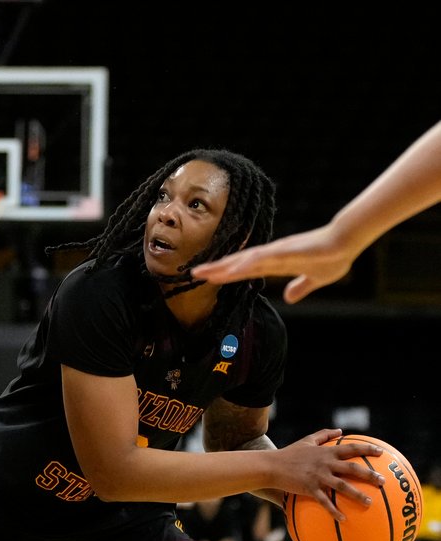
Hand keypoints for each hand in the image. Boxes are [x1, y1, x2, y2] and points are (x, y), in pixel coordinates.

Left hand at [192, 223, 352, 301]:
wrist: (347, 242)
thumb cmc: (333, 257)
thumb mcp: (315, 279)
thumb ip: (301, 287)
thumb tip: (289, 298)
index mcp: (277, 263)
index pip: (245, 270)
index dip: (227, 274)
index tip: (209, 278)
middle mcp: (272, 255)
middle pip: (239, 263)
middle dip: (217, 269)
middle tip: (194, 273)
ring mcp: (277, 252)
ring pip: (244, 260)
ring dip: (224, 266)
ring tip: (204, 272)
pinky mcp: (286, 250)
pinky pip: (261, 258)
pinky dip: (245, 263)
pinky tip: (231, 268)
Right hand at [271, 429, 383, 516]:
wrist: (272, 466)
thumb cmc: (289, 453)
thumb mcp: (307, 440)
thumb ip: (324, 434)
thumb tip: (340, 430)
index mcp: (326, 452)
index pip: (351, 448)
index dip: (367, 449)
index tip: (381, 452)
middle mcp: (325, 463)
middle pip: (352, 468)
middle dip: (369, 474)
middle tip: (382, 481)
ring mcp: (318, 477)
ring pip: (342, 486)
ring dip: (357, 494)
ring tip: (370, 502)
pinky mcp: (310, 488)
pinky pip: (325, 501)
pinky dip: (334, 511)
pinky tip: (343, 519)